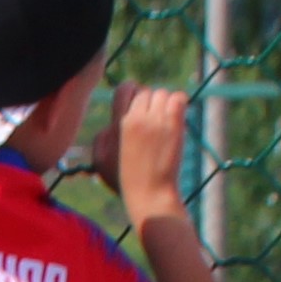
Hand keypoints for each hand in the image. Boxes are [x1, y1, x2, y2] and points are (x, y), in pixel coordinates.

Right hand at [109, 87, 193, 220]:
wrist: (148, 193)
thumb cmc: (124, 179)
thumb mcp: (101, 159)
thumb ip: (103, 136)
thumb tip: (113, 121)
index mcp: (118, 123)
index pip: (125, 88)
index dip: (132, 94)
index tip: (137, 107)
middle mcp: (136, 118)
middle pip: (146, 91)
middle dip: (150, 103)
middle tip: (153, 122)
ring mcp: (156, 120)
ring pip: (163, 94)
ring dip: (165, 105)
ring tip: (164, 123)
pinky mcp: (174, 124)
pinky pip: (178, 98)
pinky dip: (179, 104)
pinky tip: (176, 118)